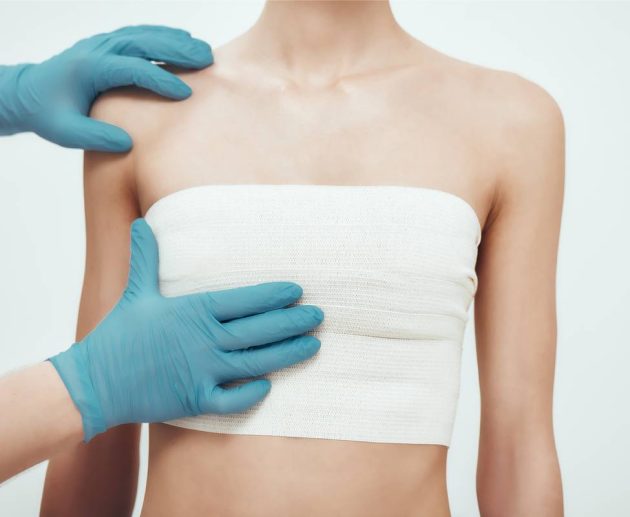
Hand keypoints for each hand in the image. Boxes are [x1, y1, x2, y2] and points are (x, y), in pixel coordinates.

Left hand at [0, 25, 212, 150]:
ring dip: (175, 41)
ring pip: (145, 35)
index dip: (160, 80)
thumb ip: (96, 137)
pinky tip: (184, 42)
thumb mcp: (65, 132)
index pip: (132, 69)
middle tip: (207, 60)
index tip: (186, 93)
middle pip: (144, 43)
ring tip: (204, 51)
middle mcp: (99, 49)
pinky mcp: (109, 44)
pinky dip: (164, 35)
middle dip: (177, 51)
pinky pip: (140, 34)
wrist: (28, 93)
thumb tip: (128, 143)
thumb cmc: (48, 114)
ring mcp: (104, 43)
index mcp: (89, 68)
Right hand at [48, 219, 323, 441]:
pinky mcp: (193, 400)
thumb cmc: (118, 335)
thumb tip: (141, 224)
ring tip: (312, 346)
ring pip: (254, 363)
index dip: (273, 295)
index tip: (297, 290)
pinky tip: (270, 385)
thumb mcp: (136, 292)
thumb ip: (147, 259)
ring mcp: (200, 372)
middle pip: (257, 330)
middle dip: (292, 322)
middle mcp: (202, 340)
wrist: (94, 381)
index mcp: (192, 311)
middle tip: (318, 316)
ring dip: (286, 354)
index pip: (243, 300)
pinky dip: (252, 394)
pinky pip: (231, 400)